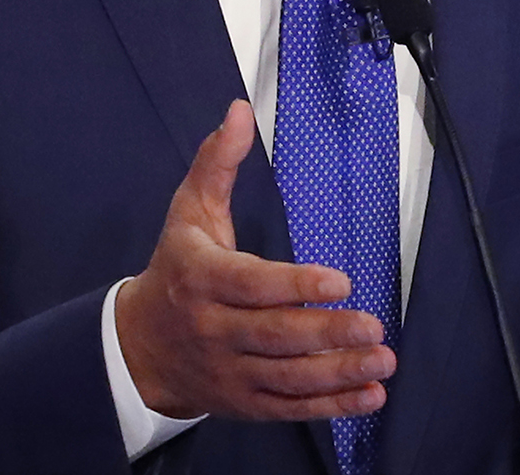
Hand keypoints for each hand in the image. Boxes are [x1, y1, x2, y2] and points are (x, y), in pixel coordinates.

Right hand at [116, 100, 395, 420]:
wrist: (137, 347)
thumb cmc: (175, 270)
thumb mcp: (188, 211)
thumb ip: (216, 162)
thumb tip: (238, 111)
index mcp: (202, 279)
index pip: (251, 285)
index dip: (295, 284)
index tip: (339, 280)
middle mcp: (215, 329)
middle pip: (275, 335)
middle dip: (327, 333)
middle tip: (374, 325)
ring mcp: (230, 370)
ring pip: (287, 376)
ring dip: (338, 372)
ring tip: (381, 361)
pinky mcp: (244, 401)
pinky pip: (289, 407)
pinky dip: (331, 406)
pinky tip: (370, 396)